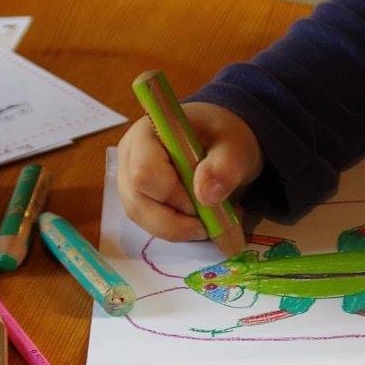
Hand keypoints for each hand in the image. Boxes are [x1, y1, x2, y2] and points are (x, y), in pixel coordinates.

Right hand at [117, 101, 263, 241]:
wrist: (223, 146)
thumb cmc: (223, 139)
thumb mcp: (235, 147)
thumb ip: (225, 166)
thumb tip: (205, 195)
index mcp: (146, 135)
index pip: (144, 174)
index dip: (175, 196)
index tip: (207, 199)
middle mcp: (129, 158)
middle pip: (138, 203)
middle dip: (179, 219)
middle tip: (214, 216)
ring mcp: (130, 182)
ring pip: (144, 219)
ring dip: (181, 227)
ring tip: (212, 217)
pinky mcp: (139, 201)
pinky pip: (152, 225)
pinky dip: (179, 229)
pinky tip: (200, 219)